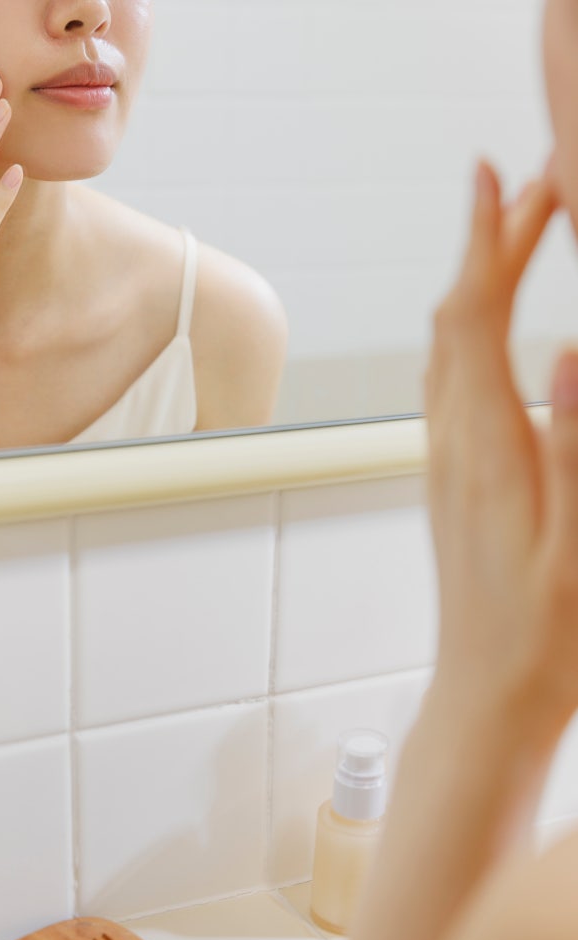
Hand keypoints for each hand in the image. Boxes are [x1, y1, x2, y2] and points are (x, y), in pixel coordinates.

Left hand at [424, 156, 577, 755]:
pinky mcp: (450, 483)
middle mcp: (450, 446)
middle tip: (532, 183)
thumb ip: (577, 447)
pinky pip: (449, 386)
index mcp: (485, 451)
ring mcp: (443, 464)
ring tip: (519, 234)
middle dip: (489, 243)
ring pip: (446, 351)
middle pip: (455, 320)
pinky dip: (470, 333)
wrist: (487, 696)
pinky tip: (490, 328)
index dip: (490, 240)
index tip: (501, 174)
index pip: (476, 319)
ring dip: (477, 283)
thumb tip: (568, 348)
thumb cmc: (543, 637)